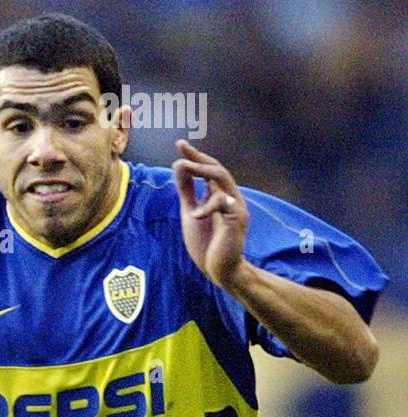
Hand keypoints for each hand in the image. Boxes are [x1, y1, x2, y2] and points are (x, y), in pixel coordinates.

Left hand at [172, 139, 249, 290]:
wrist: (221, 271)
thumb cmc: (207, 244)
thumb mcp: (192, 213)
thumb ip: (187, 193)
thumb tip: (179, 168)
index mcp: (220, 195)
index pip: (209, 169)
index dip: (195, 156)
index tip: (180, 145)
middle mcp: (230, 196)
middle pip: (217, 168)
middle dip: (198, 157)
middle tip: (182, 149)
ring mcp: (236, 206)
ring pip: (222, 178)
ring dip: (202, 170)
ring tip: (184, 167)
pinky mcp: (237, 219)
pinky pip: (222, 203)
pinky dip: (206, 207)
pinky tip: (194, 215)